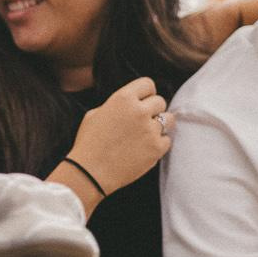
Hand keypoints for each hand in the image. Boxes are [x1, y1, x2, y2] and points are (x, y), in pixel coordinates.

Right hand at [67, 76, 172, 194]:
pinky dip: (159, 144)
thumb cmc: (88, 144)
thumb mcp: (95, 114)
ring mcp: (150, 130)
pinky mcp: (156, 148)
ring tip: (147, 134)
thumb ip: (115, 105)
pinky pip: (167, 140)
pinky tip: (146, 148)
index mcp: (123, 98)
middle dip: (153, 110)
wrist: (89, 172)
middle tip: (142, 122)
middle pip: (160, 102)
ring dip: (160, 125)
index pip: (148, 84)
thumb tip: (128, 105)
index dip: (145, 93)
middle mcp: (139, 111)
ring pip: (169, 119)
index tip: (143, 102)